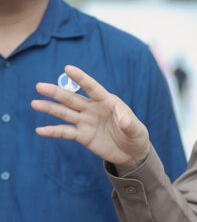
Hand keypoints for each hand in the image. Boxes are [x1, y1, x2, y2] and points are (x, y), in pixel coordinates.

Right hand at [32, 65, 149, 171]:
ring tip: (34, 103)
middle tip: (40, 86)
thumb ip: (130, 124)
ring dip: (50, 108)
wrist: (131, 153)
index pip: (92, 87)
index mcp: (107, 101)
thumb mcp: (137, 130)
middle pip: (72, 98)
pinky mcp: (82, 135)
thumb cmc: (136, 136)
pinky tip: (40, 130)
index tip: (68, 68)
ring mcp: (86, 121)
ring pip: (65, 113)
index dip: (81, 78)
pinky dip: (53, 131)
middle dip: (56, 93)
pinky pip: (65, 132)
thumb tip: (124, 120)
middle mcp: (93, 108)